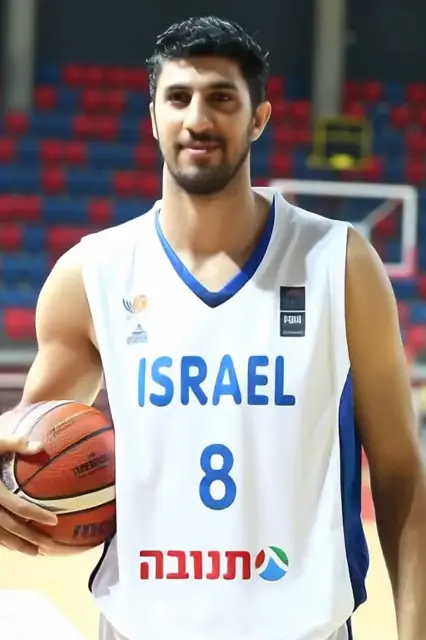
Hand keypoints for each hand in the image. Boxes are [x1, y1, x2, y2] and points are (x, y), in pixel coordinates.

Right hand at [0, 431, 60, 554]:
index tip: (55, 521)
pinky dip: (3, 542)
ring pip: (0, 536)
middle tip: (51, 546)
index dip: (37, 515)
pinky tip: (12, 546)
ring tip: (36, 553)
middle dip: (31, 538)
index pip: (19, 506)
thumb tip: (40, 446)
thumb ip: (14, 445)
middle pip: (12, 527)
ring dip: (18, 546)